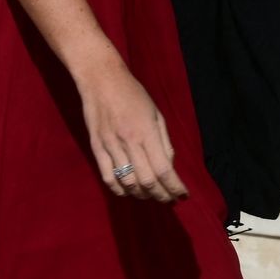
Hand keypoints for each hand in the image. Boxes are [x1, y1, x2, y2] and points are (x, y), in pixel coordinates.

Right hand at [77, 50, 187, 203]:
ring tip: (151, 196)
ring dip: (142, 195)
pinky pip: (107, 177)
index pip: (163, 169)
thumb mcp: (156, 113)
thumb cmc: (133, 93)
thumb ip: (164, 141)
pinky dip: (119, 190)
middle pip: (147, 181)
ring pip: (128, 182)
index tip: (183, 195)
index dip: (174, 187)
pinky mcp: (96, 147)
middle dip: (161, 195)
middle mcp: (129, 141)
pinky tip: (129, 192)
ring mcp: (110, 146)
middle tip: (169, 199)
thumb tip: (169, 165)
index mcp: (147, 132)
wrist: (100, 79)